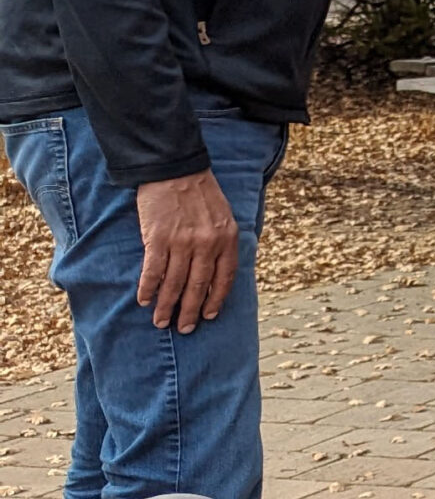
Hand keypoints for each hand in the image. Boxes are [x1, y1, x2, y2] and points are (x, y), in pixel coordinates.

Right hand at [134, 169, 239, 333]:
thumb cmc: (201, 193)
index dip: (216, 300)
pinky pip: (153, 270)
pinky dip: (148, 287)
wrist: (176, 170)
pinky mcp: (158, 238)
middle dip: (190, 311)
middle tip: (184, 328)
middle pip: (199, 286)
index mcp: (227, 239)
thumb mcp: (224, 217)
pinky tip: (144, 299)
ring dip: (166, 305)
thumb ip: (222, 242)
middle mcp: (207, 244)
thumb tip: (217, 272)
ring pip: (175, 283)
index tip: (209, 316)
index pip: (224, 278)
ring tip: (160, 321)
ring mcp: (182, 242)